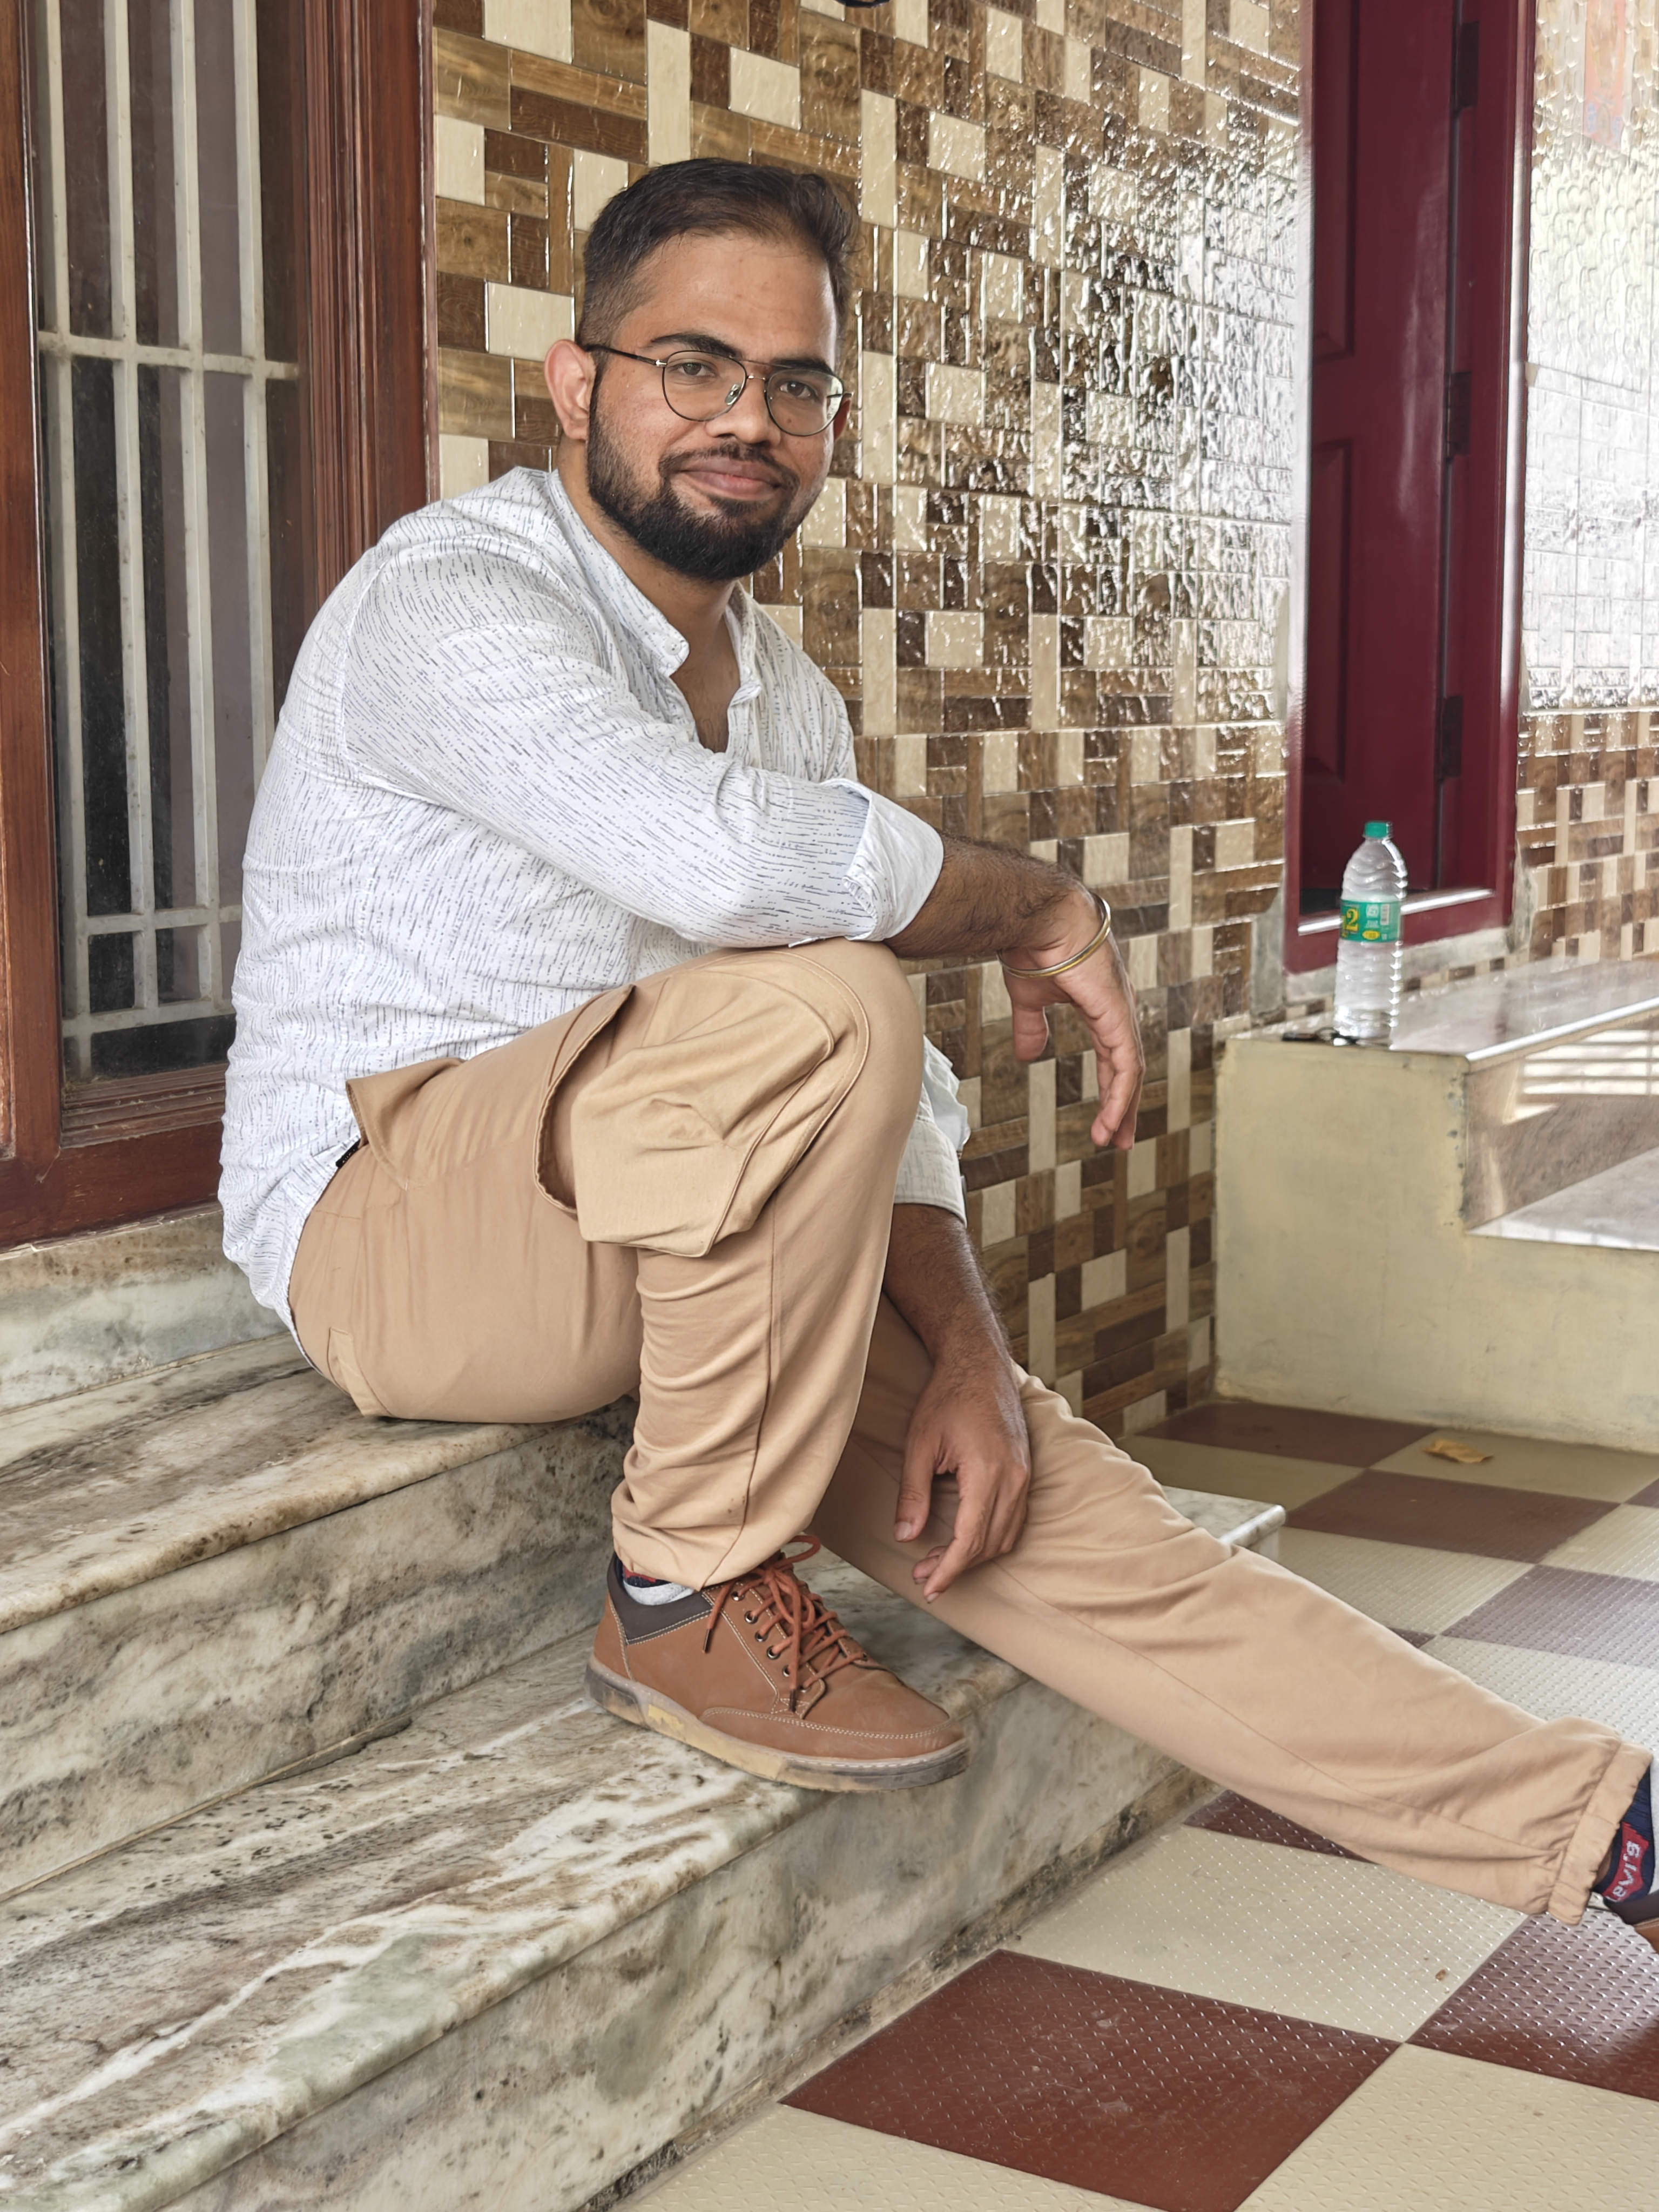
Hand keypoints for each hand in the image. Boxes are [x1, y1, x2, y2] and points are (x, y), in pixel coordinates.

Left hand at [894, 1341, 1030, 1601]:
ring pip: (1005, 1536)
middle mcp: (1014, 1478)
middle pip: (989, 1543)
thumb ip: (913, 1493)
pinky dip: (990, 1538)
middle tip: (922, 1576)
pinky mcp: (1024, 1471)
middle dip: (956, 1567)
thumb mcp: (920, 1443)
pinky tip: (964, 1540)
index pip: (970, 1539)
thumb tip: (905, 1537)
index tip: (929, 1587)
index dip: (949, 1569)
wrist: (979, 1363)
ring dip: (974, 1556)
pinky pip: (1014, 1519)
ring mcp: (1024, 1475)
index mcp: (988, 1472)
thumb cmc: (947, 1397)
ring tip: (937, 1561)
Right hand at [1001, 890, 1143, 1150]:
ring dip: (1123, 1108)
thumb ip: (1033, 1027)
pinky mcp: (1117, 1015)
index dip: (1111, 1089)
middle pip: (1128, 1068)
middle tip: (1120, 1138)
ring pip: (1131, 1071)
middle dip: (1125, 1105)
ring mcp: (1121, 1012)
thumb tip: (1029, 1057)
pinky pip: (1126, 1065)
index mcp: (1101, 1005)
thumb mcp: (1030, 997)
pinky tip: (1112, 1119)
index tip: (1106, 1119)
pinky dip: (1120, 1096)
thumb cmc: (1035, 944)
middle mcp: (1118, 1010)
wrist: (1039, 916)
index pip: (1114, 1056)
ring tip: (1114, 1139)